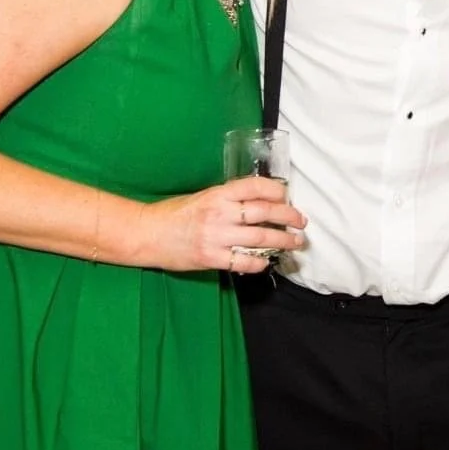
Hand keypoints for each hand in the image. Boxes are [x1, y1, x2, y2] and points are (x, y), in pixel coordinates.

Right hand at [135, 176, 305, 273]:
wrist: (147, 234)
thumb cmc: (175, 213)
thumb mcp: (204, 197)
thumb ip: (230, 199)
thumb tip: (261, 202)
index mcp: (218, 194)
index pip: (256, 187)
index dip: (277, 190)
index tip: (288, 196)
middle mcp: (220, 213)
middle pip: (264, 212)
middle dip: (289, 217)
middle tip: (301, 222)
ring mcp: (216, 237)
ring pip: (259, 238)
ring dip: (281, 241)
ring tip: (294, 243)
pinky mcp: (210, 258)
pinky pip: (242, 261)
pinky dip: (258, 262)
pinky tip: (267, 262)